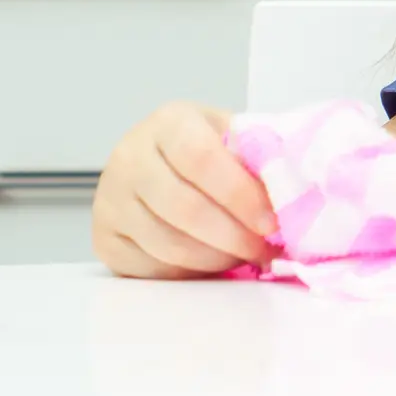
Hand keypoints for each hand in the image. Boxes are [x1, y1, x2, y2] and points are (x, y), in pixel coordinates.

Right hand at [91, 102, 276, 279]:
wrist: (157, 158)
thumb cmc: (207, 148)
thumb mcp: (232, 135)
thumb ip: (257, 154)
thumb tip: (291, 191)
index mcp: (169, 122)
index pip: (202, 159)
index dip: (240, 195)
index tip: (270, 221)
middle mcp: (129, 157)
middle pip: (185, 208)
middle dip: (233, 236)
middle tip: (263, 249)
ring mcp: (109, 199)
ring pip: (168, 244)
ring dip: (215, 258)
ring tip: (243, 256)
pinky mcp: (103, 237)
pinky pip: (150, 267)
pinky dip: (189, 272)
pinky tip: (212, 262)